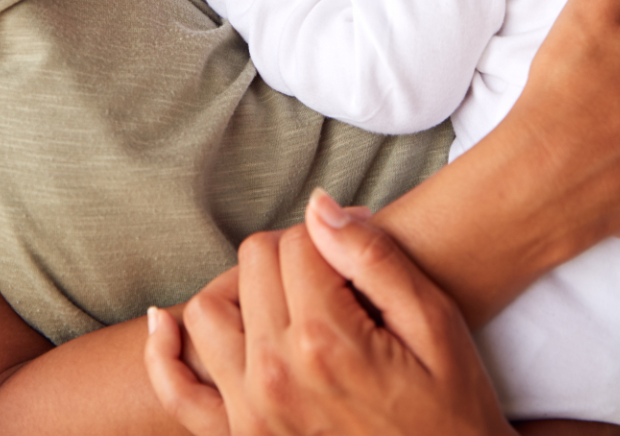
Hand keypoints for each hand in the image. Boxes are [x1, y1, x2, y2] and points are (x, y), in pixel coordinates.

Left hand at [145, 192, 512, 435]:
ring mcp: (250, 414)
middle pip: (253, 263)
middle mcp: (275, 376)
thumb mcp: (435, 324)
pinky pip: (179, 391)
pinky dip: (167, 353)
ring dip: (241, 291)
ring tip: (286, 296)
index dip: (332, 236)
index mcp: (325, 342)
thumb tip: (318, 205)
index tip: (361, 255)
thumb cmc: (453, 408)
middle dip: (293, 255)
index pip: (297, 241)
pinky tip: (167, 323)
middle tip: (335, 276)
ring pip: (208, 309)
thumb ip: (373, 258)